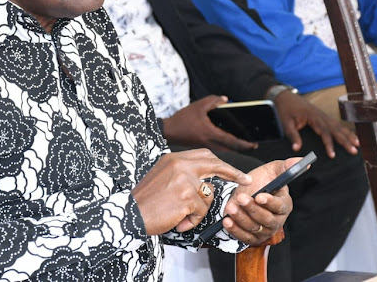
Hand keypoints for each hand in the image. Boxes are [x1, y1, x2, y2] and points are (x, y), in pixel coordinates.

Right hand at [132, 149, 251, 235]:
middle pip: (214, 164)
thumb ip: (182, 173)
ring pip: (208, 195)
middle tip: (244, 180)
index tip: (234, 171)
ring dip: (199, 210)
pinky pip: (201, 211)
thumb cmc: (146, 201)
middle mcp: (180, 164)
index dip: (221, 163)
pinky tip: (179, 221)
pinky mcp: (187, 196)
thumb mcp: (162, 176)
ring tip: (182, 216)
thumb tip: (205, 181)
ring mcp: (184, 179)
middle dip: (232, 172)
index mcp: (173, 158)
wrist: (131, 214)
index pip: (204, 155)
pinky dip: (192, 221)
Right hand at [162, 96, 258, 151]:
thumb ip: (213, 101)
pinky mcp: (202, 147)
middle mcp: (210, 143)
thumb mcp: (198, 106)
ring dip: (234, 148)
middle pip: (231, 149)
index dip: (244, 143)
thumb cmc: (182, 119)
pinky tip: (228, 141)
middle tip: (252, 145)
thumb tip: (226, 100)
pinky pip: (218, 149)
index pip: (232, 141)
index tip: (254, 144)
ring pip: (225, 150)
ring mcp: (206, 146)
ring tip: (242, 143)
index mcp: (210, 133)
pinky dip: (226, 146)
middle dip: (242, 148)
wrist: (168, 131)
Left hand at [222, 158, 295, 244]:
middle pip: (266, 219)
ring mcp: (265, 230)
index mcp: (284, 204)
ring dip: (241, 217)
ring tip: (230, 207)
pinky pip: (244, 237)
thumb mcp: (271, 171)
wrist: (244, 192)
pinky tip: (227, 220)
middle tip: (241, 198)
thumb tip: (300, 160)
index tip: (259, 196)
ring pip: (254, 227)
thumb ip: (284, 166)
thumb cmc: (261, 181)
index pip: (279, 206)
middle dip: (252, 209)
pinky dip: (235, 229)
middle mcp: (276, 220)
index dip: (270, 202)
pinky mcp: (253, 237)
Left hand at [273, 89, 358, 157]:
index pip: (324, 132)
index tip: (332, 155)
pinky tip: (350, 135)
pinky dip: (344, 130)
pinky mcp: (322, 115)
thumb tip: (296, 148)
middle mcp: (320, 115)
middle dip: (345, 140)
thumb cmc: (284, 109)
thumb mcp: (285, 122)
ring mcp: (322, 114)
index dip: (329, 144)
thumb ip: (292, 135)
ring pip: (338, 125)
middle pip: (335, 129)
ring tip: (358, 144)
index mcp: (312, 116)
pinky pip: (335, 123)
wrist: (284, 96)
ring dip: (348, 135)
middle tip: (354, 151)